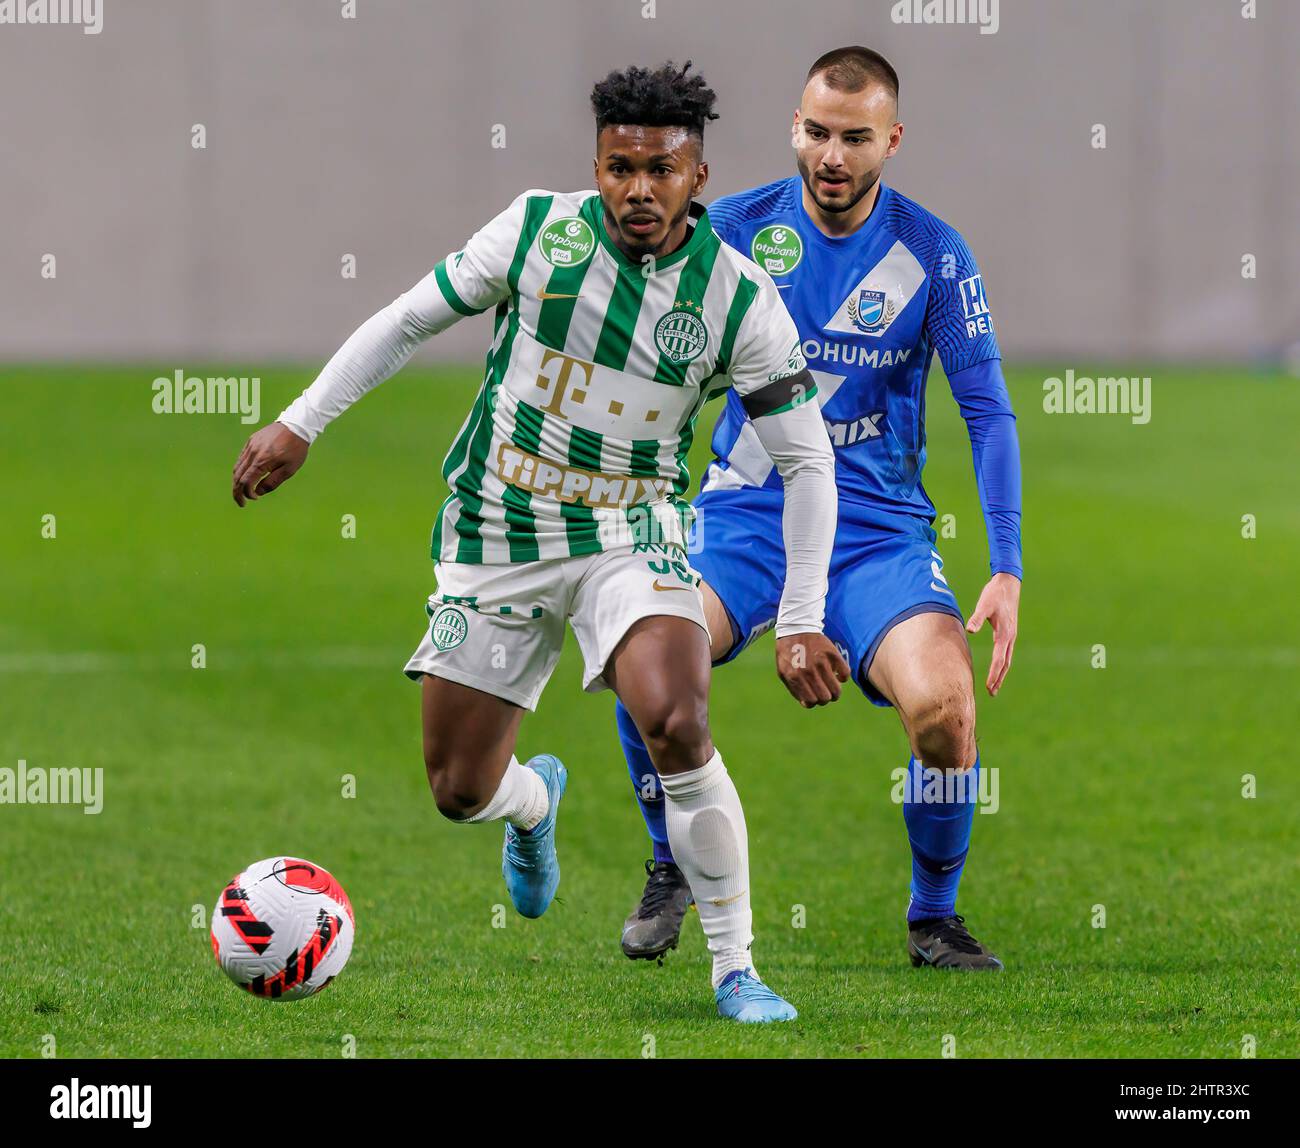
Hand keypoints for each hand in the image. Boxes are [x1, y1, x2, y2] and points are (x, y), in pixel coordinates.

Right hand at [232, 422, 309, 506]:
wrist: (296, 426)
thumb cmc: (296, 449)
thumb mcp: (289, 469)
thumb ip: (272, 482)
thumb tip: (258, 492)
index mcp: (261, 461)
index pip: (246, 482)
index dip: (247, 493)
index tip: (255, 498)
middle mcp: (252, 453)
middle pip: (237, 476)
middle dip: (237, 491)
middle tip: (241, 502)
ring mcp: (250, 446)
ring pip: (237, 467)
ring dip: (237, 481)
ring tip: (241, 491)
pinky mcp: (251, 441)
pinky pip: (241, 458)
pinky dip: (240, 469)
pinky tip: (246, 476)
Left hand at [775, 632, 849, 707]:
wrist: (796, 628)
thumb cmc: (788, 652)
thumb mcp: (783, 671)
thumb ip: (794, 689)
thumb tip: (808, 704)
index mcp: (794, 677)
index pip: (810, 701)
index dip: (813, 702)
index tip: (814, 698)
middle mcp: (808, 671)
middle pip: (825, 698)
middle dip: (825, 699)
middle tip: (824, 693)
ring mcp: (821, 662)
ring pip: (836, 690)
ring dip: (835, 692)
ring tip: (833, 688)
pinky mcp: (832, 654)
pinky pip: (845, 674)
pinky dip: (843, 677)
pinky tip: (838, 675)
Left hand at [965, 572, 1020, 695]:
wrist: (1008, 583)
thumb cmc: (994, 594)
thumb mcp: (984, 605)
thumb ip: (977, 618)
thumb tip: (970, 630)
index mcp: (1005, 634)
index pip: (999, 660)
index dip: (994, 674)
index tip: (989, 687)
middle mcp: (1010, 637)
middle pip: (1005, 663)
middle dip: (998, 678)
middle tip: (991, 692)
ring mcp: (1011, 635)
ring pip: (1007, 659)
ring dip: (1001, 673)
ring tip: (994, 686)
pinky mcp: (1008, 632)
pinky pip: (1006, 652)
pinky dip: (1002, 663)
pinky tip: (997, 666)